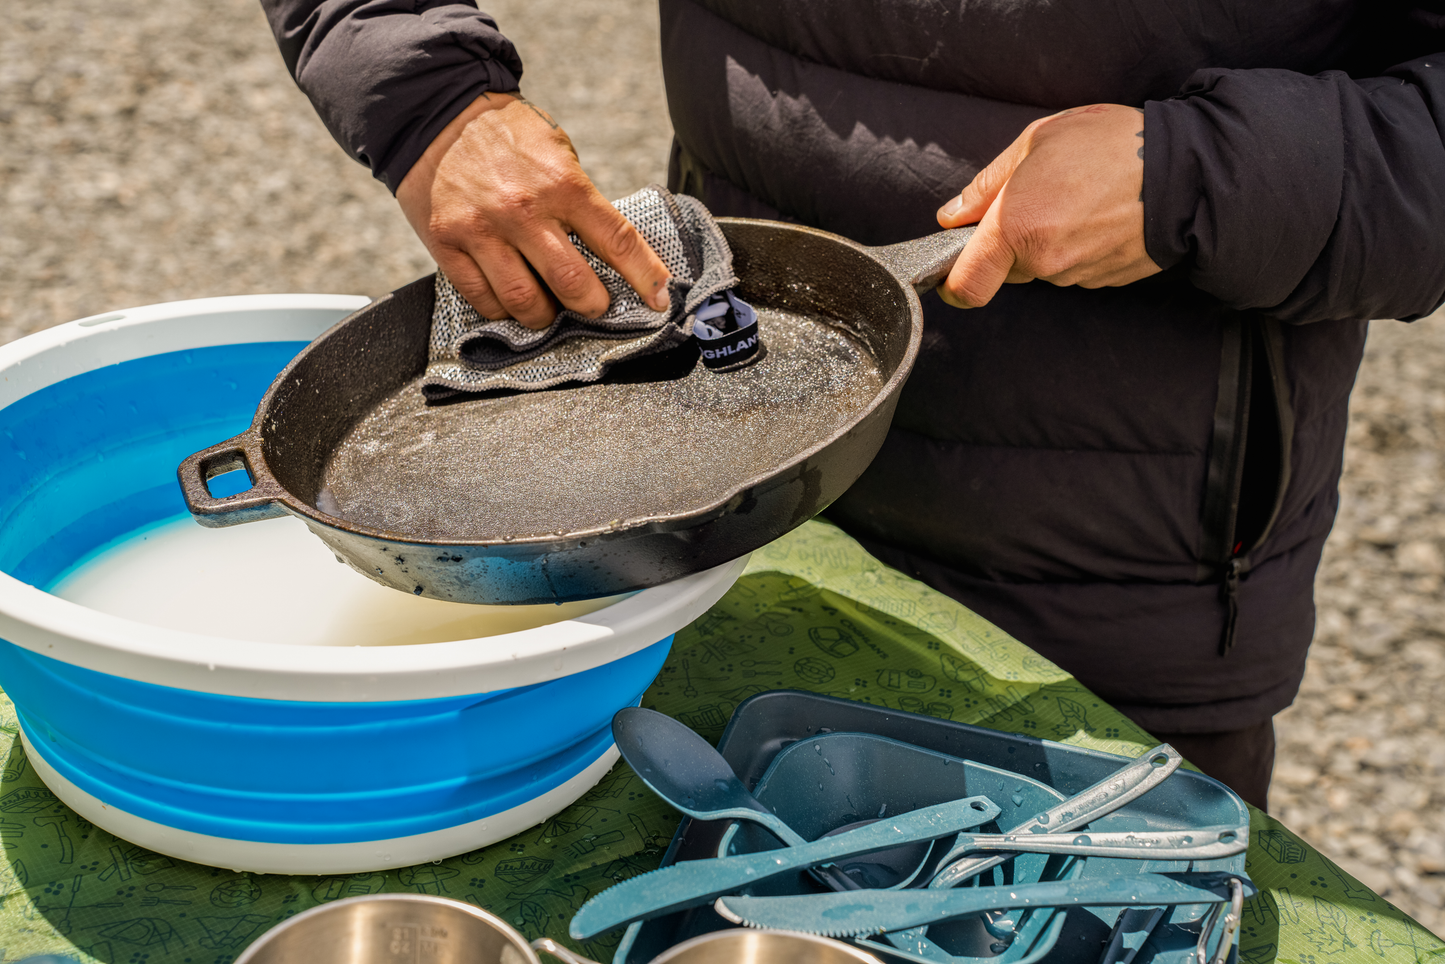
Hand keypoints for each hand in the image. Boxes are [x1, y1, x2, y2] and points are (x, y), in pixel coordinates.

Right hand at [396, 92, 671, 329]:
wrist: (437, 114)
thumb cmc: (508, 137)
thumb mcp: (558, 154)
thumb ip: (581, 200)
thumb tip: (609, 251)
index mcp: (562, 184)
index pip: (616, 240)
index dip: (645, 276)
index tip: (660, 299)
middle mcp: (523, 210)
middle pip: (572, 283)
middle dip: (592, 305)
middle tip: (593, 304)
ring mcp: (482, 230)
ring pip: (525, 301)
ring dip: (545, 316)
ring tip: (549, 309)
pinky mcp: (447, 243)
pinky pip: (483, 299)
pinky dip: (503, 310)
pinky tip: (511, 300)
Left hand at [936, 103, 1160, 308]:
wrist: (1187, 171)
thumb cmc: (1113, 147)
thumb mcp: (1036, 142)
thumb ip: (986, 185)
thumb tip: (954, 214)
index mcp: (1016, 229)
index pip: (965, 286)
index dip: (951, 282)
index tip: (949, 269)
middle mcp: (1044, 263)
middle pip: (1004, 270)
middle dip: (1007, 243)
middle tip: (1034, 198)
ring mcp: (1077, 276)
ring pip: (1041, 267)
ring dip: (1046, 240)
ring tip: (1076, 197)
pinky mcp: (1104, 280)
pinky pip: (1073, 268)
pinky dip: (1076, 245)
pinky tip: (1097, 213)